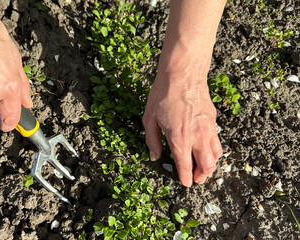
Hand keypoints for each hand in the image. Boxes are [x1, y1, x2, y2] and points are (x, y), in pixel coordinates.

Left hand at [142, 70, 222, 186]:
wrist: (183, 74)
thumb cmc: (163, 95)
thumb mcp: (149, 119)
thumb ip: (152, 141)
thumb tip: (155, 156)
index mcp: (179, 139)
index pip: (186, 167)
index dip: (186, 178)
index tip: (186, 183)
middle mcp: (197, 137)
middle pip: (207, 166)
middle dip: (202, 177)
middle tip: (196, 179)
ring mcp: (208, 129)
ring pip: (217, 156)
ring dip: (210, 165)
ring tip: (202, 167)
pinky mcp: (213, 121)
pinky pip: (218, 142)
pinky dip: (214, 151)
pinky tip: (206, 150)